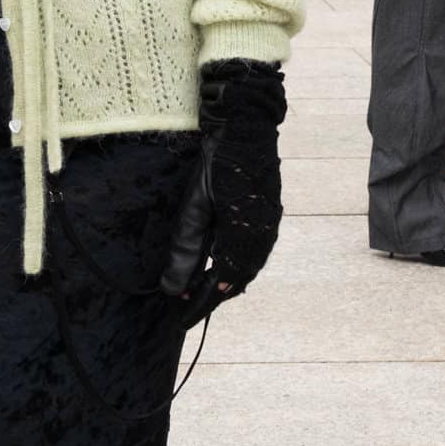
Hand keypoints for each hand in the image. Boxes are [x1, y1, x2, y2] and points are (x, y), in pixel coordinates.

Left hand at [160, 62, 286, 310]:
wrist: (246, 126)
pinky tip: (221, 264)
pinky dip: (236, 264)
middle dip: (212, 295)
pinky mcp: (269, 214)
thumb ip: (186, 250)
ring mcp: (270, 225)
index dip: (202, 304)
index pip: (223, 284)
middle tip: (187, 308)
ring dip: (225, 281)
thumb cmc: (218, 161)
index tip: (182, 319)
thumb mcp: (195, 206)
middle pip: (238, 280)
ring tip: (200, 290)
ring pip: (248, 267)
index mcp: (246, 235)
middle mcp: (264, 235)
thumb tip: (173, 289)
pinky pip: (254, 251)